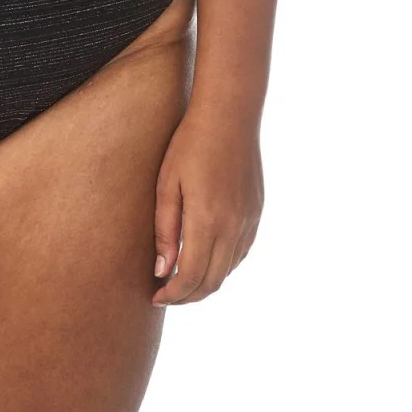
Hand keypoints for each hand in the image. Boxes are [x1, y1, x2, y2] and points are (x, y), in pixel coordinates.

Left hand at [151, 104, 263, 305]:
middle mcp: (233, 227)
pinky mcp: (257, 213)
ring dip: (205, 282)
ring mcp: (249, 221)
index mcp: (207, 221)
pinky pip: (240, 253)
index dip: (172, 294)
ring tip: (181, 279)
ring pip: (228, 271)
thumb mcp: (167, 183)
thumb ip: (165, 230)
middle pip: (212, 282)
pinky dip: (222, 265)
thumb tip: (162, 270)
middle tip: (165, 295)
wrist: (230, 115)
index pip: (191, 277)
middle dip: (187, 296)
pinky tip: (205, 258)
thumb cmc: (190, 144)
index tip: (155, 296)